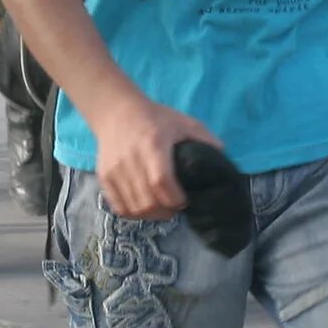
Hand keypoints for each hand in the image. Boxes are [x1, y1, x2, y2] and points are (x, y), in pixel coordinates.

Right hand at [88, 94, 222, 219]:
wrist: (117, 112)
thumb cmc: (155, 118)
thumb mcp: (184, 122)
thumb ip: (205, 140)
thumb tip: (223, 160)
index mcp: (153, 145)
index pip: (161, 181)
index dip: (175, 199)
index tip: (185, 200)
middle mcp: (131, 159)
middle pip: (147, 201)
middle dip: (166, 211)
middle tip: (176, 207)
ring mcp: (114, 170)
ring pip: (134, 208)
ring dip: (152, 214)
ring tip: (162, 208)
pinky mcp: (104, 177)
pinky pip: (119, 208)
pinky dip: (134, 214)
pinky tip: (145, 207)